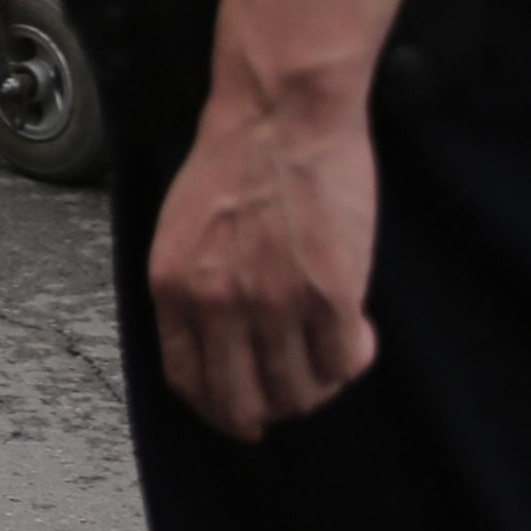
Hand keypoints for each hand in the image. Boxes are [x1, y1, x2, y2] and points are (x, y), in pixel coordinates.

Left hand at [145, 67, 380, 439]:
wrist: (279, 114)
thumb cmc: (232, 160)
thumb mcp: (180, 230)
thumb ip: (193, 289)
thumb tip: (214, 347)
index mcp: (173, 287)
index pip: (189, 381)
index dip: (219, 409)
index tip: (240, 416)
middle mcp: (219, 304)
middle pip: (245, 402)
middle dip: (269, 412)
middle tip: (292, 398)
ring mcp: (276, 303)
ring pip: (300, 390)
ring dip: (317, 386)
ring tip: (327, 355)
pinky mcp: (332, 294)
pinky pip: (346, 362)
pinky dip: (354, 359)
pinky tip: (357, 333)